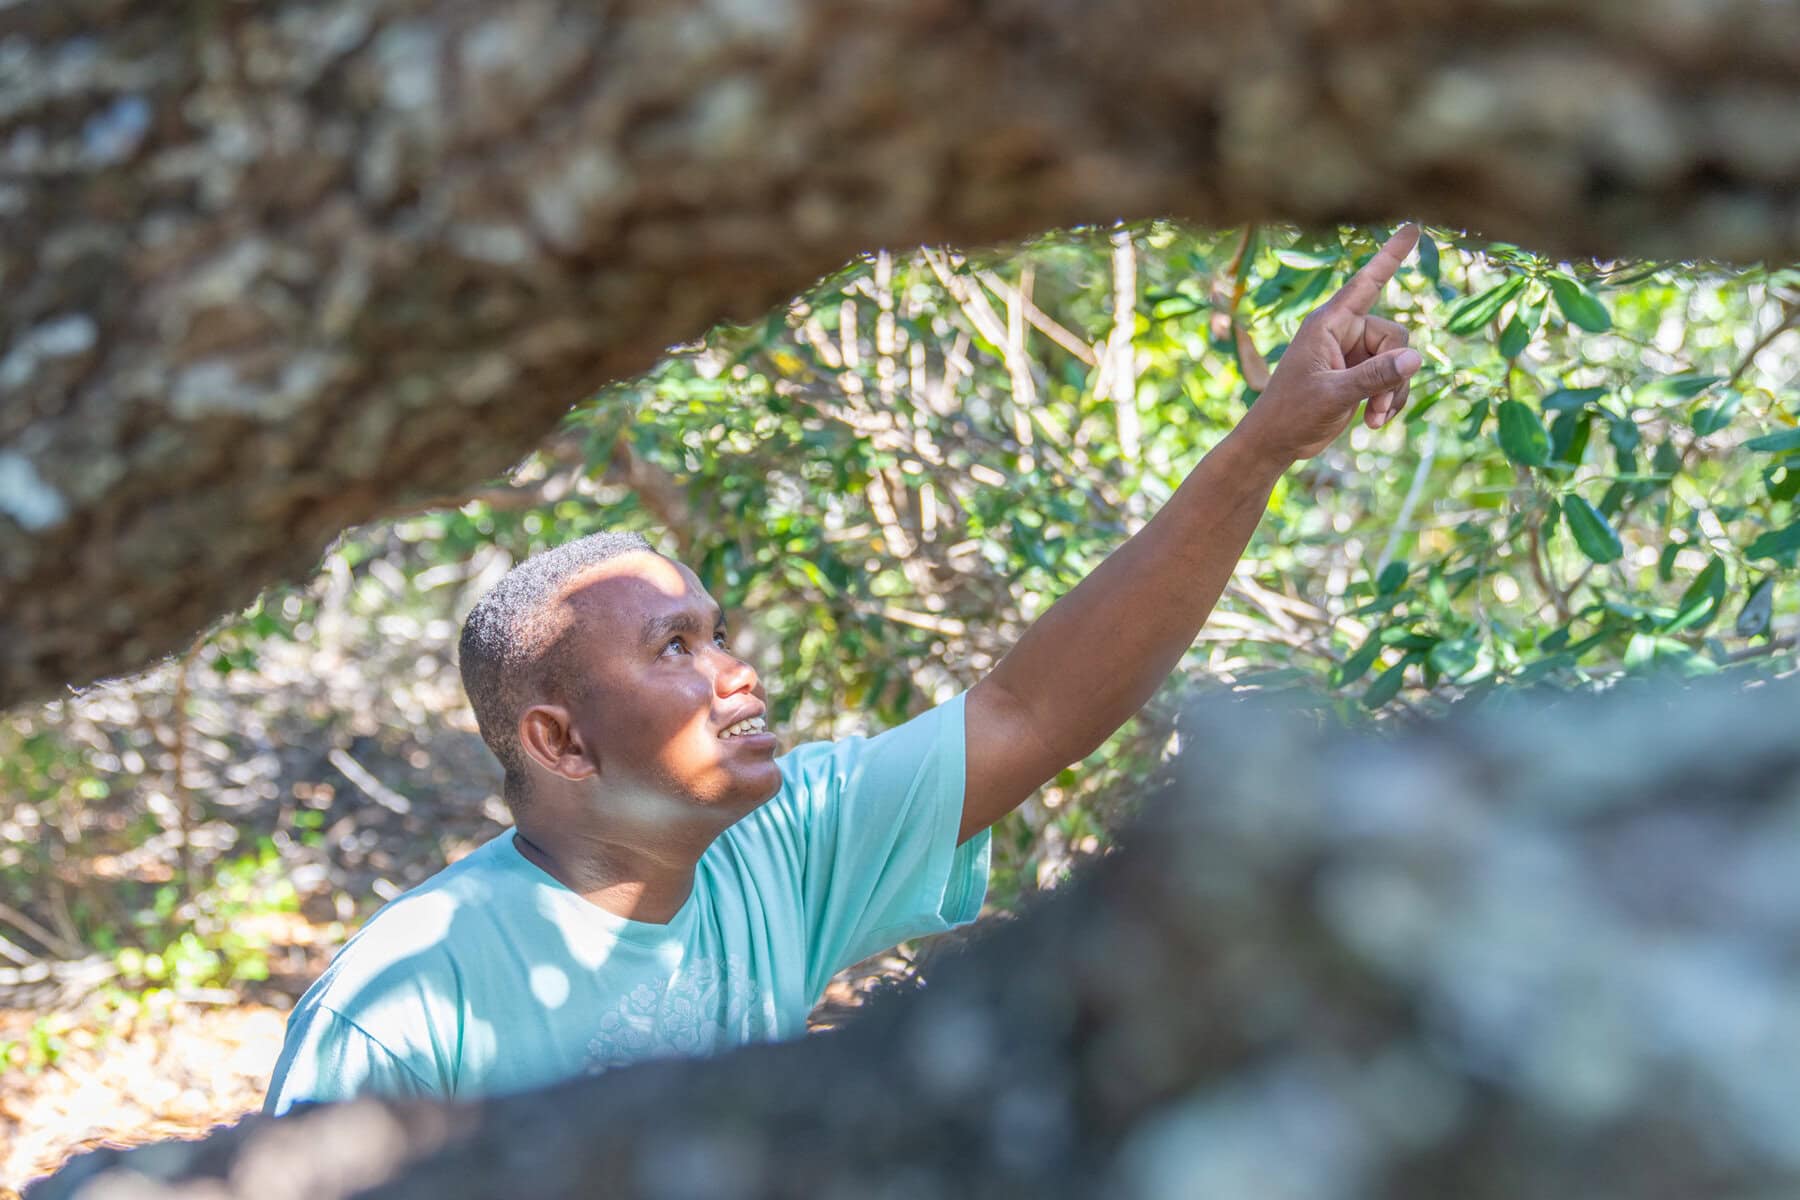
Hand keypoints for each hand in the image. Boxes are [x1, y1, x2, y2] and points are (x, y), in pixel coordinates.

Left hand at [1236, 224, 1423, 463]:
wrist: (1275, 442)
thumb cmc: (1291, 413)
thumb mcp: (1334, 395)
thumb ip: (1374, 376)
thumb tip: (1415, 358)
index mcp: (1327, 324)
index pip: (1365, 283)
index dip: (1390, 256)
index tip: (1413, 227)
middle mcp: (1342, 332)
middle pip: (1395, 336)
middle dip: (1395, 373)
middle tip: (1378, 406)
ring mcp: (1352, 354)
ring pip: (1398, 360)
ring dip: (1393, 392)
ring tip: (1374, 419)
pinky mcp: (1358, 374)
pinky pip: (1392, 377)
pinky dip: (1389, 399)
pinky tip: (1375, 421)